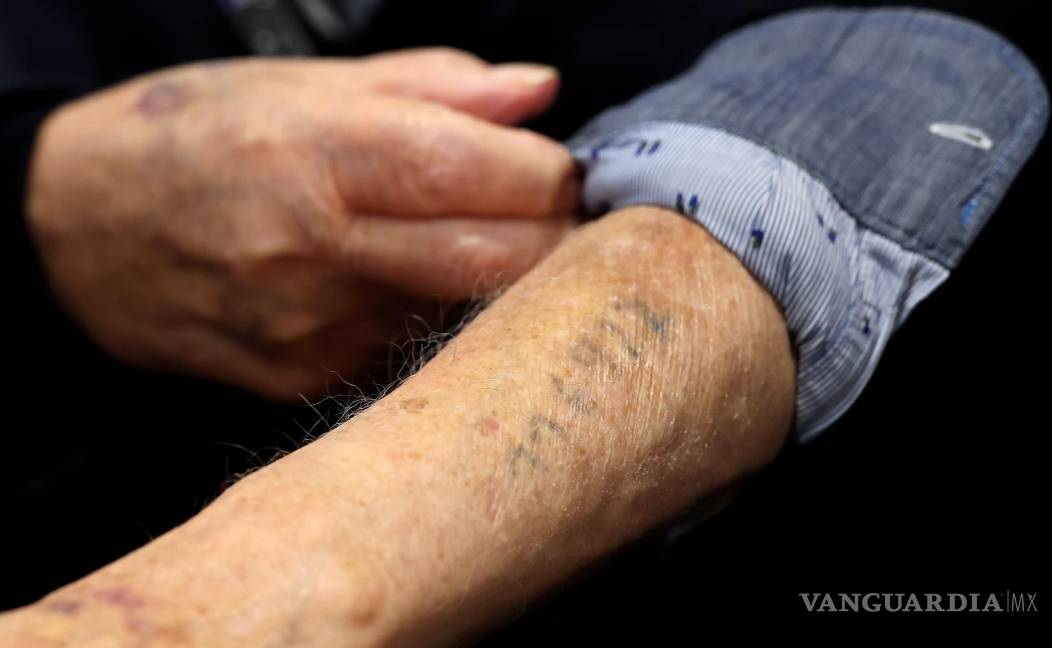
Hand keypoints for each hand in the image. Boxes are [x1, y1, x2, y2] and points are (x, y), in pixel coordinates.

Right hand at [26, 49, 578, 398]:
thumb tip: (536, 95)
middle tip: (553, 214)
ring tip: (491, 243)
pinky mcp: (302, 379)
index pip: (477, 172)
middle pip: (496, 261)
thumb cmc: (190, 138)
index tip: (561, 168)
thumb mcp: (301, 82)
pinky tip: (419, 286)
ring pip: (467, 317)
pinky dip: (441, 317)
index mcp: (316, 154)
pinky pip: (411, 352)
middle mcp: (314, 249)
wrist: (76, 232)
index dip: (547, 174)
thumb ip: (433, 87)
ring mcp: (308, 328)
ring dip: (505, 282)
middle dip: (552, 238)